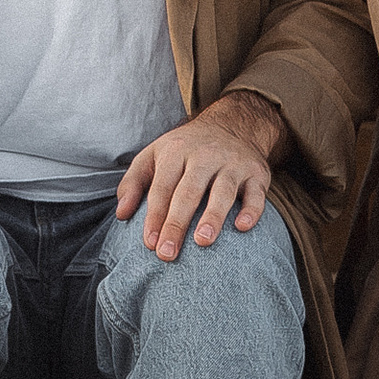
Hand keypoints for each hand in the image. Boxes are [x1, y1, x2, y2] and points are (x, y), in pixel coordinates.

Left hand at [116, 90, 286, 258]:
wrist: (233, 124)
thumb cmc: (185, 150)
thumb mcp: (153, 155)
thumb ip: (132, 183)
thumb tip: (121, 215)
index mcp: (176, 152)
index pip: (162, 187)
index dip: (154, 215)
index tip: (149, 243)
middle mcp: (205, 156)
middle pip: (189, 191)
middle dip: (177, 222)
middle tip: (167, 254)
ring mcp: (232, 163)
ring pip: (223, 190)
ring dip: (213, 215)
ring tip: (202, 241)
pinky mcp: (257, 172)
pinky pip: (256, 193)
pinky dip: (251, 209)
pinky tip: (242, 227)